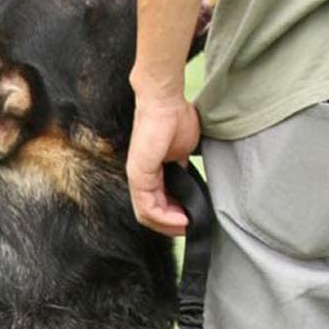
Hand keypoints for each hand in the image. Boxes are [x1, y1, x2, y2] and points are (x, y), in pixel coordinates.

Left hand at [126, 95, 200, 235]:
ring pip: (147, 215)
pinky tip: (182, 219)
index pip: (156, 204)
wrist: (165, 101)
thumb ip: (182, 169)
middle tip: (190, 228)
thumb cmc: (175, 119)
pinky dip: (165, 217)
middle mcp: (139, 178)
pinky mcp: (138, 175)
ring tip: (187, 226)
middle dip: (171, 225)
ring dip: (169, 225)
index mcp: (149, 174)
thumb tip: (190, 183)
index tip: (191, 218)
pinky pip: (148, 207)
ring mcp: (136, 178)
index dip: (173, 216)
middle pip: (150, 214)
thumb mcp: (183, 151)